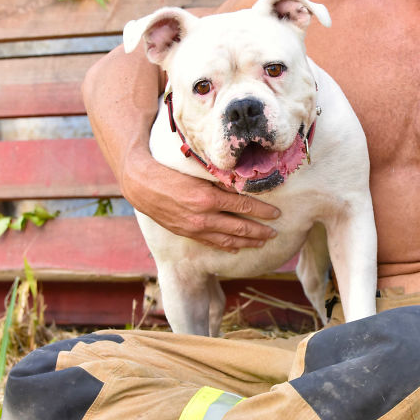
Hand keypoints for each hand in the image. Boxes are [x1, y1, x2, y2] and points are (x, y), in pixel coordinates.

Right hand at [122, 147, 279, 251]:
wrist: (142, 186)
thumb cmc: (171, 172)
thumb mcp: (198, 172)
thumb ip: (221, 180)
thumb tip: (244, 185)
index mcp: (208, 198)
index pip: (243, 206)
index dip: (262, 211)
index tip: (276, 214)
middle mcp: (203, 217)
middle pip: (239, 227)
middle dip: (260, 231)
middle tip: (275, 233)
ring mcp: (195, 228)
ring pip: (227, 240)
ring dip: (247, 242)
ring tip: (262, 243)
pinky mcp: (187, 233)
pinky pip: (211, 243)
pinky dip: (226, 246)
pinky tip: (236, 248)